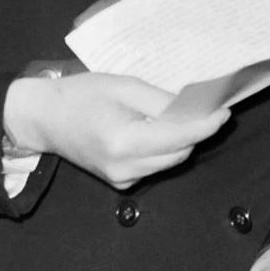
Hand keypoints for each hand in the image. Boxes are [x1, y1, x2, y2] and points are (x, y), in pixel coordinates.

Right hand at [1, 72, 227, 190]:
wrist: (45, 119)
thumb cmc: (81, 95)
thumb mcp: (123, 87)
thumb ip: (160, 101)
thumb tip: (195, 110)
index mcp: (124, 142)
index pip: (179, 138)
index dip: (205, 125)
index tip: (224, 112)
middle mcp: (125, 168)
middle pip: (179, 153)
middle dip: (195, 131)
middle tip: (203, 107)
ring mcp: (123, 180)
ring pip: (170, 161)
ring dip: (180, 141)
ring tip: (174, 116)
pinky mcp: (121, 183)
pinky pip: (155, 166)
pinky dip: (162, 149)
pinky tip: (150, 130)